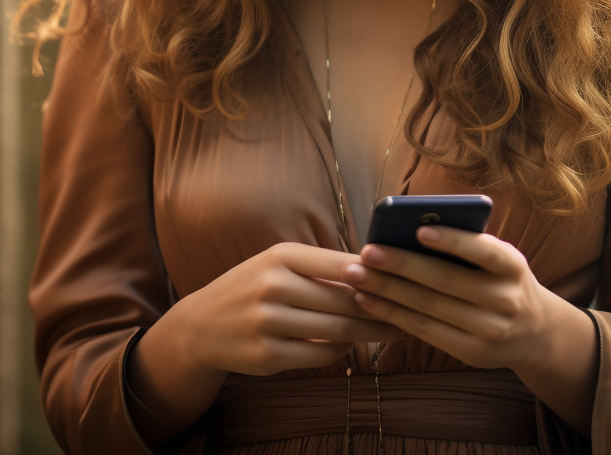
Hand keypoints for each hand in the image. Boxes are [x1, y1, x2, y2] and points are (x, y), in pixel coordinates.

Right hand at [127, 242, 403, 444]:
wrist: (202, 325)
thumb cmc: (254, 286)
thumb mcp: (280, 263)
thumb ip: (322, 265)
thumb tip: (377, 267)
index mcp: (281, 255)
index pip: (342, 263)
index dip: (376, 273)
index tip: (403, 278)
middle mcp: (273, 286)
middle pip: (345, 300)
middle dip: (381, 307)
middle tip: (408, 309)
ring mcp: (268, 322)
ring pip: (338, 329)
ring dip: (369, 331)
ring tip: (393, 328)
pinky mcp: (267, 355)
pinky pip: (321, 355)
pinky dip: (342, 351)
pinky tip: (351, 345)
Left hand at [340, 226, 597, 433]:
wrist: (535, 332)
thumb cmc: (503, 281)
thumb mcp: (500, 260)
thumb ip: (468, 247)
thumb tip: (410, 231)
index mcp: (513, 266)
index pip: (484, 251)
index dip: (453, 240)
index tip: (419, 229)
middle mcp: (505, 299)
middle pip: (445, 280)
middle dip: (401, 265)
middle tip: (367, 252)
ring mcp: (489, 330)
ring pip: (429, 307)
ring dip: (387, 291)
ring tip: (356, 275)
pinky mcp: (471, 353)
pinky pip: (425, 331)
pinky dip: (393, 315)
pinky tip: (368, 301)